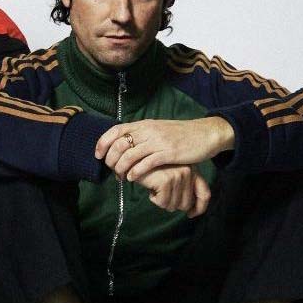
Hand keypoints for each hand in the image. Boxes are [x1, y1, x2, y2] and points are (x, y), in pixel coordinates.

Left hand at [96, 116, 234, 181]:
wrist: (205, 134)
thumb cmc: (180, 134)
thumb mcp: (158, 129)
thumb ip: (142, 134)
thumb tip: (124, 144)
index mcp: (144, 124)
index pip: (116, 130)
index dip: (103, 142)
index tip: (98, 154)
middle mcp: (148, 130)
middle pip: (119, 144)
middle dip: (111, 160)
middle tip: (111, 170)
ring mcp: (158, 141)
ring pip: (130, 155)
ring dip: (121, 169)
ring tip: (121, 177)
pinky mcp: (168, 153)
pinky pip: (146, 163)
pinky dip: (136, 172)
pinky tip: (133, 178)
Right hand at [133, 164, 210, 217]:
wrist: (133, 158)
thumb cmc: (150, 168)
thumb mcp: (171, 173)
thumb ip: (182, 186)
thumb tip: (189, 208)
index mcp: (192, 169)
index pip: (204, 194)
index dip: (199, 208)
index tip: (191, 215)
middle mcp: (188, 171)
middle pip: (186, 203)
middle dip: (172, 205)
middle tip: (161, 196)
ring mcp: (178, 175)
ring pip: (173, 205)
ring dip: (161, 202)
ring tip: (154, 189)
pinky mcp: (167, 180)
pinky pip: (163, 202)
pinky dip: (154, 200)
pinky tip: (150, 189)